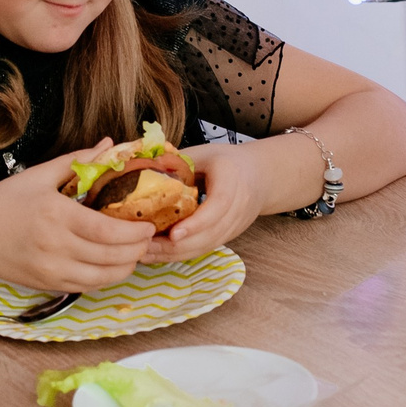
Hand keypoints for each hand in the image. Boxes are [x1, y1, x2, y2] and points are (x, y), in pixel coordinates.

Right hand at [0, 142, 156, 294]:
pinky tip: (113, 264)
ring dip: (126, 266)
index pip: (107, 230)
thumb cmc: (5, 203)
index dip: (134, 232)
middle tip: (147, 237)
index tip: (149, 225)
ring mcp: (53, 270)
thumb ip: (77, 161)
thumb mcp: (39, 175)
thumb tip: (108, 144)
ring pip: (104, 277)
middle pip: (111, 257)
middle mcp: (57, 247)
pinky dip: (107, 277)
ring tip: (134, 251)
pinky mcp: (50, 285)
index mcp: (56, 216)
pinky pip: (89, 286)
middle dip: (137, 249)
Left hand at [150, 138, 283, 261]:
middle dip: (176, 245)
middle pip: (209, 234)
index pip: (218, 207)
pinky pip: (204, 249)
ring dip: (175, 253)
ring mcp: (234, 226)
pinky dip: (181, 253)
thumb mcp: (204, 152)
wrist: (259, 176)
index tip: (174, 234)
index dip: (197, 223)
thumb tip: (146, 166)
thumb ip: (178, 160)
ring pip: (205, 246)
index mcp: (232, 182)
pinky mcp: (228, 236)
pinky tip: (160, 253)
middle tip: (146, 245)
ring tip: (146, 252)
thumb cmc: (228, 162)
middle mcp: (238, 209)